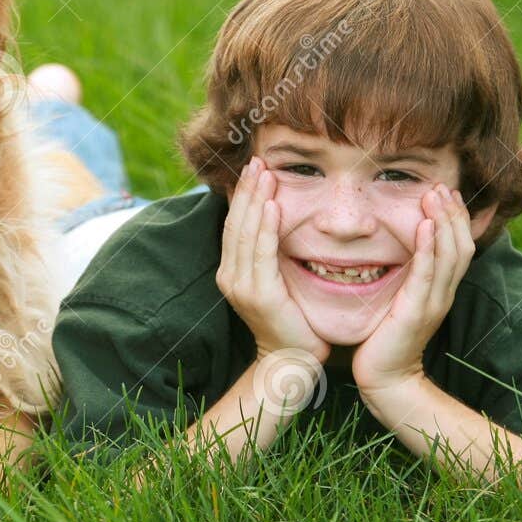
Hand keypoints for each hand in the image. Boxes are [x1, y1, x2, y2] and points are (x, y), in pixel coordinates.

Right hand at [217, 158, 329, 363]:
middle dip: (247, 190)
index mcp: (232, 271)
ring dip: (256, 201)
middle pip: (236, 223)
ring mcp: (241, 285)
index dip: (243, 196)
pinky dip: (266, 228)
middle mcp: (230, 276)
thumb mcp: (276, 283)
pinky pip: (261, 253)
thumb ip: (271, 256)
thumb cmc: (291, 322)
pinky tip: (274, 206)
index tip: (254, 169)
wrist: (291, 360)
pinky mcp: (259, 294)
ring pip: (246, 233)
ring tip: (265, 174)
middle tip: (257, 160)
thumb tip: (279, 223)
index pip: (235, 225)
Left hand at [353, 184, 474, 398]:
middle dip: (453, 213)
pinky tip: (425, 227)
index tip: (445, 191)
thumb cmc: (384, 339)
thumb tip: (399, 253)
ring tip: (437, 194)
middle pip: (460, 245)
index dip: (455, 218)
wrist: (385, 378)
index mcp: (439, 290)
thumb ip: (405, 279)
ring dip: (444, 222)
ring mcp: (433, 302)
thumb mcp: (399, 301)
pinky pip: (427, 274)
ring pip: (449, 255)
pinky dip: (429, 249)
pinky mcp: (416, 312)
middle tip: (442, 185)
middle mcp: (442, 293)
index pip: (457, 246)